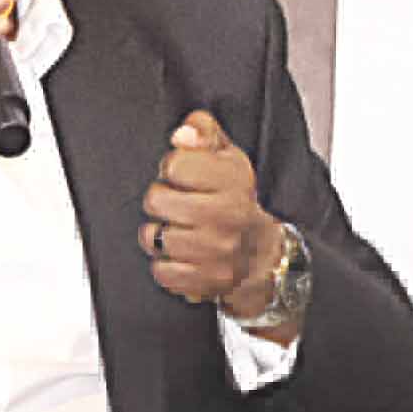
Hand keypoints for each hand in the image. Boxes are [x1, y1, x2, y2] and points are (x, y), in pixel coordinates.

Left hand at [141, 110, 282, 319]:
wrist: (258, 251)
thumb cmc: (233, 198)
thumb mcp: (224, 155)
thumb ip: (202, 131)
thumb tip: (182, 135)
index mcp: (232, 179)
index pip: (175, 165)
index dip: (171, 168)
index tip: (184, 176)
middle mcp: (228, 215)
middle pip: (156, 200)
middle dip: (160, 200)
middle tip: (177, 204)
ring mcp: (218, 250)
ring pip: (155, 237)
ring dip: (159, 234)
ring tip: (178, 229)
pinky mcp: (208, 280)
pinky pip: (162, 271)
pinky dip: (165, 264)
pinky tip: (180, 254)